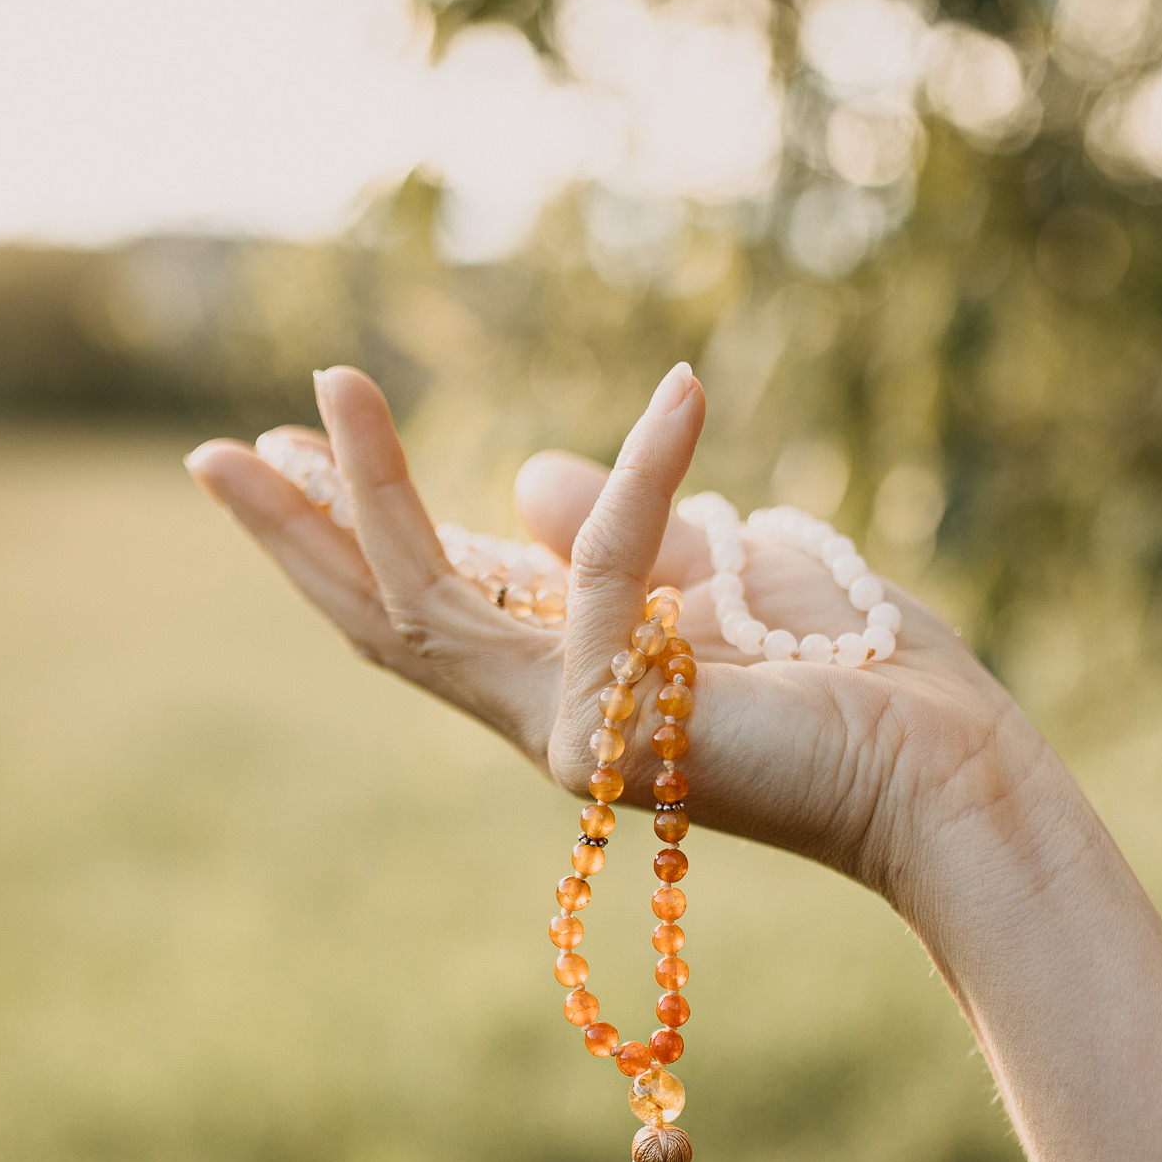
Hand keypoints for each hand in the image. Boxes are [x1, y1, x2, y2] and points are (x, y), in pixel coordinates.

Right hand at [186, 363, 1060, 952]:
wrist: (948, 775)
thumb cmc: (861, 681)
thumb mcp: (726, 573)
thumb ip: (630, 531)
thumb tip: (530, 476)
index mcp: (577, 679)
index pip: (441, 598)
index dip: (362, 522)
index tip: (295, 442)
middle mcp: (554, 720)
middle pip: (387, 623)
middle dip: (299, 537)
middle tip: (212, 451)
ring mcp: (574, 740)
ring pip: (425, 611)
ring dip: (368, 497)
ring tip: (332, 386)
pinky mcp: (619, 734)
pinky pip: (604, 572)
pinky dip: (640, 481)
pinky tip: (684, 394)